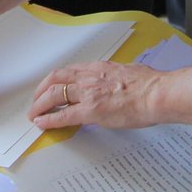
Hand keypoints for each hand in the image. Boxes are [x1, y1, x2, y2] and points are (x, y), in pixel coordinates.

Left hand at [27, 62, 161, 130]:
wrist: (157, 94)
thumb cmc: (150, 85)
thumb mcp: (128, 72)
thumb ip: (116, 77)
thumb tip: (117, 82)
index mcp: (99, 68)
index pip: (70, 71)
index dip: (56, 80)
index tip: (51, 87)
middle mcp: (89, 77)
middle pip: (55, 79)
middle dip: (41, 90)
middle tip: (36, 101)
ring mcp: (88, 93)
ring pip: (54, 95)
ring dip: (40, 105)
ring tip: (34, 114)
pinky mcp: (90, 111)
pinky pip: (62, 115)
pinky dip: (49, 119)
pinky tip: (42, 124)